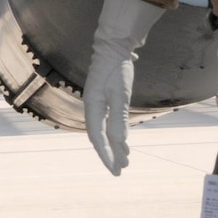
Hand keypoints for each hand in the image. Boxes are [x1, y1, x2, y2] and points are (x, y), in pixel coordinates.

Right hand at [83, 0, 164, 175]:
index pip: (97, 136)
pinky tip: (124, 142)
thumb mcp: (121, 94)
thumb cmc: (117, 68)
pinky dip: (116, 134)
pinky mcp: (104, 99)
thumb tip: (119, 142)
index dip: (105, 154)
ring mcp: (97, 103)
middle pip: (98, 137)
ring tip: (125, 161)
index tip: (114, 169)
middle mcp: (92, 107)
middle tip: (119, 172)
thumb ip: (119, 118)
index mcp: (92, 106)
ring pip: (104, 131)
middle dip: (109, 155)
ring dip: (114, 146)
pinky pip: (108, 123)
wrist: (113, 46)